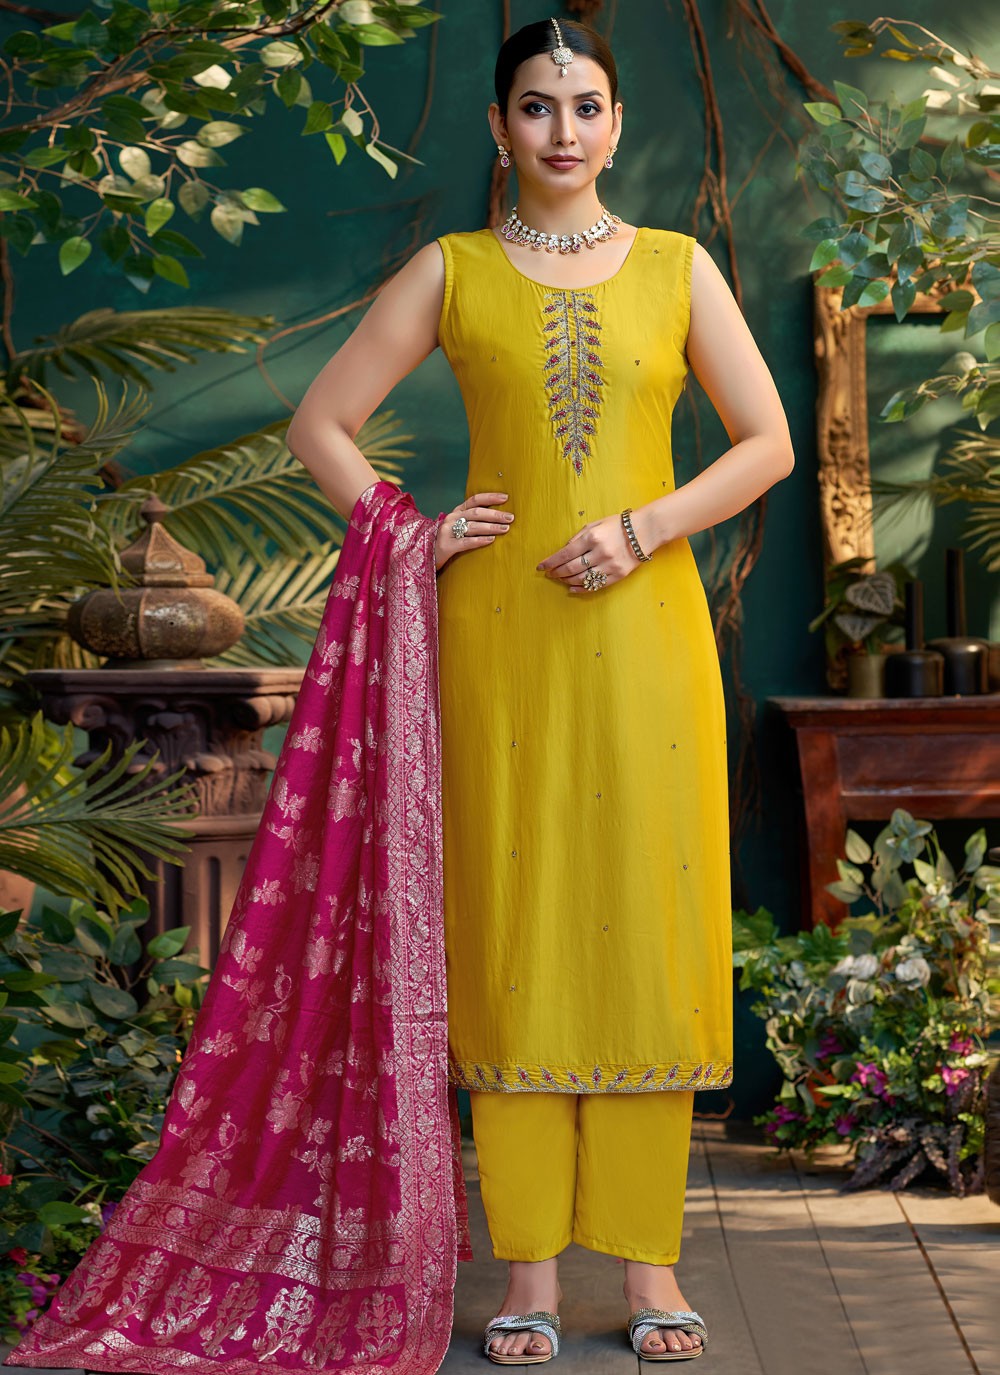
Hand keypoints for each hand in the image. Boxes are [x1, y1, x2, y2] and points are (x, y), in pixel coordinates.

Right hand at [435, 491, 513, 571]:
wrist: (428, 553)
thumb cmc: (450, 540)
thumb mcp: (459, 526)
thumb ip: (474, 520)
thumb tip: (499, 516)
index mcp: (457, 511)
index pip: (475, 500)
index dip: (490, 497)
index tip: (506, 498)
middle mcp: (452, 518)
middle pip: (476, 513)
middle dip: (495, 514)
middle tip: (510, 518)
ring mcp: (447, 531)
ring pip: (472, 526)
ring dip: (491, 527)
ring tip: (505, 529)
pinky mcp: (446, 545)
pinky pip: (465, 542)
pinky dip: (479, 540)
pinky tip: (491, 540)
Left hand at [535, 507, 653, 591]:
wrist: (645, 531)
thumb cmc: (618, 525)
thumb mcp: (596, 524)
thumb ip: (578, 537)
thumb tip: (564, 551)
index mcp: (592, 537)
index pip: (565, 553)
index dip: (550, 562)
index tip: (541, 567)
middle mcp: (599, 552)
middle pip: (570, 568)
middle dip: (556, 572)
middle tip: (550, 574)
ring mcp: (609, 565)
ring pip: (581, 579)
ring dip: (567, 580)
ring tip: (561, 579)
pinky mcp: (617, 575)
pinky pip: (595, 586)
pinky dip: (581, 589)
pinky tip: (572, 588)